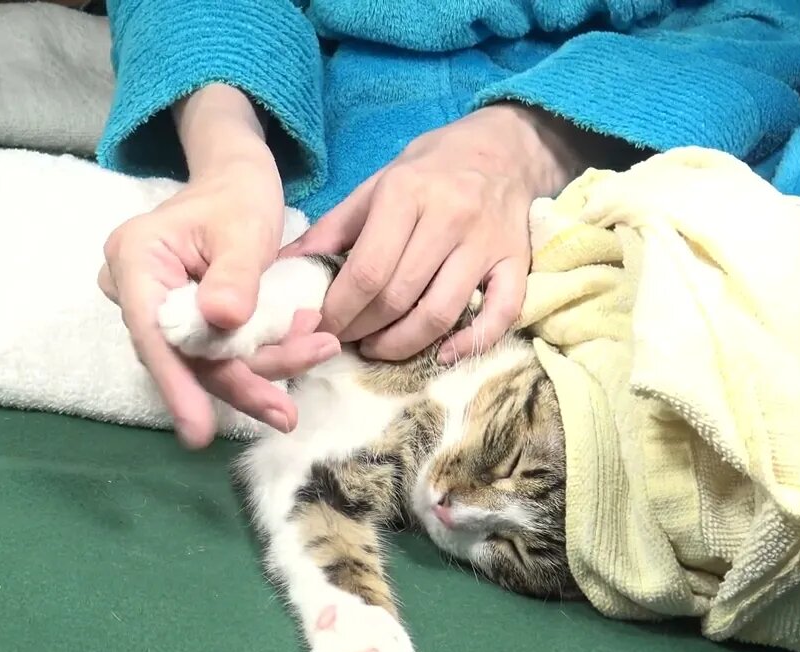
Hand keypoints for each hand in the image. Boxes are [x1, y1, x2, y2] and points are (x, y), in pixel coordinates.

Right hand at [99, 95, 339, 448]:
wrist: (237, 179)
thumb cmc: (238, 194)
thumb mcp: (244, 227)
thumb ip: (234, 275)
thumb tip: (222, 322)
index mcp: (134, 260)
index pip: (153, 334)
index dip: (177, 385)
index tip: (198, 432)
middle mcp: (136, 291)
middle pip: (183, 356)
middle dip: (240, 382)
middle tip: (286, 413)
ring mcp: (158, 310)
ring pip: (205, 360)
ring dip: (260, 369)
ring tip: (316, 354)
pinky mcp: (185, 323)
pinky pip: (218, 352)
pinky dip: (260, 355)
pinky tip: (302, 347)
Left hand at [282, 103, 574, 363]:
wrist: (504, 148)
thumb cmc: (430, 169)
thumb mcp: (377, 185)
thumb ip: (333, 228)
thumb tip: (282, 264)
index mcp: (406, 195)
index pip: (367, 270)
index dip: (339, 309)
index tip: (321, 326)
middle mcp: (449, 218)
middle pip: (398, 296)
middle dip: (363, 329)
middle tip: (345, 339)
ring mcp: (486, 243)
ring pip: (441, 312)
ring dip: (402, 343)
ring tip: (378, 348)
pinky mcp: (517, 261)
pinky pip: (501, 314)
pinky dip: (472, 343)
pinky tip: (443, 355)